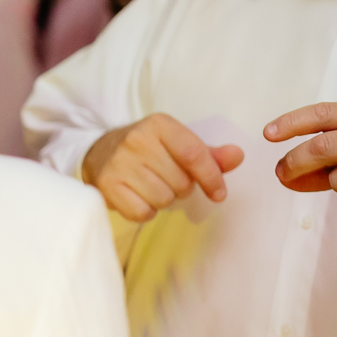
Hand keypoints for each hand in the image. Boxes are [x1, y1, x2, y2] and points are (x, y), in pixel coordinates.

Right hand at [82, 112, 243, 221]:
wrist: (98, 151)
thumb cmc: (148, 149)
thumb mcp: (176, 143)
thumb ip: (209, 153)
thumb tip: (238, 155)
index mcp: (159, 125)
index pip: (194, 154)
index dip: (212, 178)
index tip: (219, 193)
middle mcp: (136, 140)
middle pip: (181, 182)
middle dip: (182, 188)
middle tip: (167, 179)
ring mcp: (118, 163)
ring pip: (163, 199)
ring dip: (163, 200)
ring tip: (151, 187)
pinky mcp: (105, 185)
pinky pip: (141, 212)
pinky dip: (145, 211)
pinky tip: (138, 197)